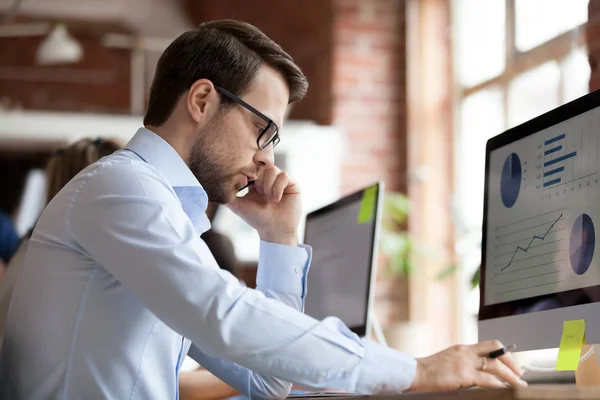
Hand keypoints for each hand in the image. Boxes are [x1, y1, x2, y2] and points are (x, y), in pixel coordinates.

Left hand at [226, 166, 301, 245]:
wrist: (274, 230)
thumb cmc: (257, 218)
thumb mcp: (238, 206)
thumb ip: (228, 195)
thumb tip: (214, 187)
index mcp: (256, 181)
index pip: (252, 166)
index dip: (249, 170)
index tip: (247, 182)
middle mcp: (269, 179)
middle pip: (262, 166)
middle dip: (259, 180)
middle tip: (259, 193)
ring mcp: (281, 181)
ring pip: (273, 169)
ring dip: (268, 185)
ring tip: (268, 199)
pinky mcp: (292, 184)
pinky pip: (284, 176)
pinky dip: (278, 187)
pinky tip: (276, 199)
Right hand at [407, 340, 526, 391]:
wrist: (415, 372)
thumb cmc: (429, 370)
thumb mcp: (449, 361)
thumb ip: (464, 363)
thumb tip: (480, 373)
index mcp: (463, 348)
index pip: (489, 345)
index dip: (504, 354)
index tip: (512, 364)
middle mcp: (466, 352)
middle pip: (496, 352)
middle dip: (512, 363)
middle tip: (520, 374)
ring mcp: (465, 363)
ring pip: (495, 366)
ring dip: (511, 376)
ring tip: (519, 385)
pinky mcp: (463, 374)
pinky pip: (487, 379)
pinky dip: (498, 384)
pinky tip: (504, 389)